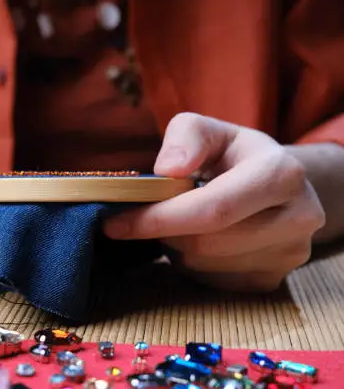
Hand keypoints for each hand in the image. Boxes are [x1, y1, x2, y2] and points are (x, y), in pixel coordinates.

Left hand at [103, 113, 325, 290]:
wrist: (276, 186)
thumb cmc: (232, 155)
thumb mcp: (208, 129)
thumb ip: (186, 136)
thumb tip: (168, 169)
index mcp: (281, 175)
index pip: (212, 209)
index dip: (159, 219)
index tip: (114, 224)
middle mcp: (297, 218)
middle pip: (204, 243)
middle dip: (165, 231)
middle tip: (151, 215)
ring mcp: (290, 255)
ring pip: (204, 266)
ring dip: (177, 248)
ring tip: (185, 221)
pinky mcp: (273, 280)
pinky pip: (212, 282)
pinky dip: (193, 265)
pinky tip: (202, 241)